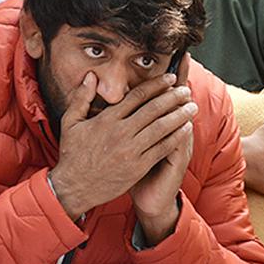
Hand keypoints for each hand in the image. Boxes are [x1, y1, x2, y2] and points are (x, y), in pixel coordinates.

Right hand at [49, 69, 196, 222]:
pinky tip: (187, 128)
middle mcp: (121, 133)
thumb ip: (82, 97)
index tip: (171, 78)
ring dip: (180, 115)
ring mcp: (131, 150)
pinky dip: (176, 137)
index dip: (157, 85)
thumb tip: (91, 76)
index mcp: (107, 120)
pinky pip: (162, 148)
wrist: (73, 188)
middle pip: (154, 109)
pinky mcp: (138, 167)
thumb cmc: (73, 154)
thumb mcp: (71, 123)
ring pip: (162, 128)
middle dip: (173, 97)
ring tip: (192, 106)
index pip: (137, 96)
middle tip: (186, 89)